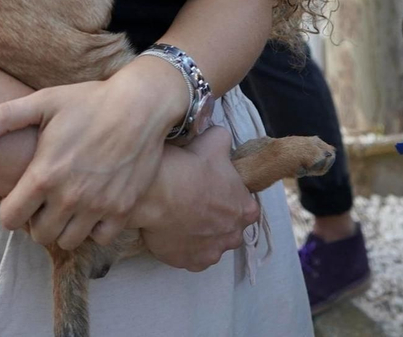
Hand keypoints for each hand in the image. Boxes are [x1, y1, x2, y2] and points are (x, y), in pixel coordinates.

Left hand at [0, 57, 188, 250]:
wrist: (141, 105)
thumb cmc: (88, 100)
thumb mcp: (43, 102)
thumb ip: (1, 119)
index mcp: (44, 175)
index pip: (10, 219)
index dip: (9, 210)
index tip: (18, 197)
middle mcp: (70, 197)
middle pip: (38, 235)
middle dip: (36, 221)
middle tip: (44, 201)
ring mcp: (98, 206)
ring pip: (68, 240)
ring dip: (64, 227)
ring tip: (67, 205)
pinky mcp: (124, 209)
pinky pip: (100, 237)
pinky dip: (94, 228)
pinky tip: (93, 206)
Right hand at [131, 127, 258, 271]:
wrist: (156, 193)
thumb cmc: (189, 167)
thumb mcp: (214, 141)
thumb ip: (224, 141)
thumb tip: (222, 139)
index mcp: (246, 209)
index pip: (246, 207)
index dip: (230, 198)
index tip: (214, 191)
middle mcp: (233, 236)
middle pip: (229, 229)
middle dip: (217, 220)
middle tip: (195, 203)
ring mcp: (212, 253)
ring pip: (210, 245)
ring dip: (201, 235)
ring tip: (181, 218)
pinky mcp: (189, 263)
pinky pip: (191, 258)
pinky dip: (184, 248)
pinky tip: (173, 232)